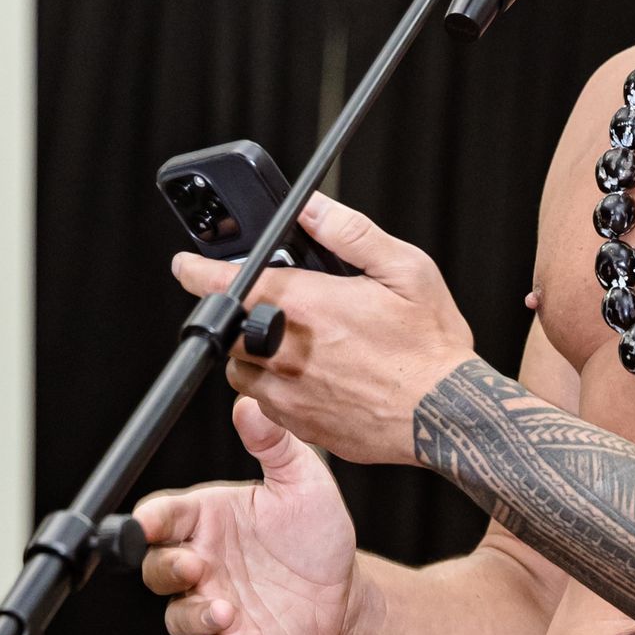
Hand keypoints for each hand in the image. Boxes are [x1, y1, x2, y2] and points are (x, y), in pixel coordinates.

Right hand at [136, 396, 361, 634]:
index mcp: (206, 520)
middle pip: (156, 570)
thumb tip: (250, 404)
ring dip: (195, 617)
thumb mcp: (302, 479)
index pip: (160, 518)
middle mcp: (203, 564)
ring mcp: (216, 606)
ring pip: (179, 619)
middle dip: (167, 570)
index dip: (147, 522)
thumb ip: (274, 444)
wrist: (345, 587)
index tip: (148, 524)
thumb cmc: (314, 531)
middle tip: (196, 568)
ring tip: (227, 611)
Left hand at [171, 191, 476, 465]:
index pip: (228, 284)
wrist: (447, 415)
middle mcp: (288, 353)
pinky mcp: (301, 427)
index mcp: (308, 306)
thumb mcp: (406, 270)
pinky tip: (311, 377)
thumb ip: (350, 232)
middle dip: (236, 316)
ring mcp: (290, 395)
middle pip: (228, 331)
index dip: (198, 271)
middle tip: (267, 308)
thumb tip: (311, 207)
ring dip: (252, 355)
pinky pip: (265, 405)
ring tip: (290, 344)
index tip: (186, 264)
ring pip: (240, 372)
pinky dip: (274, 388)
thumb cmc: (431, 347)